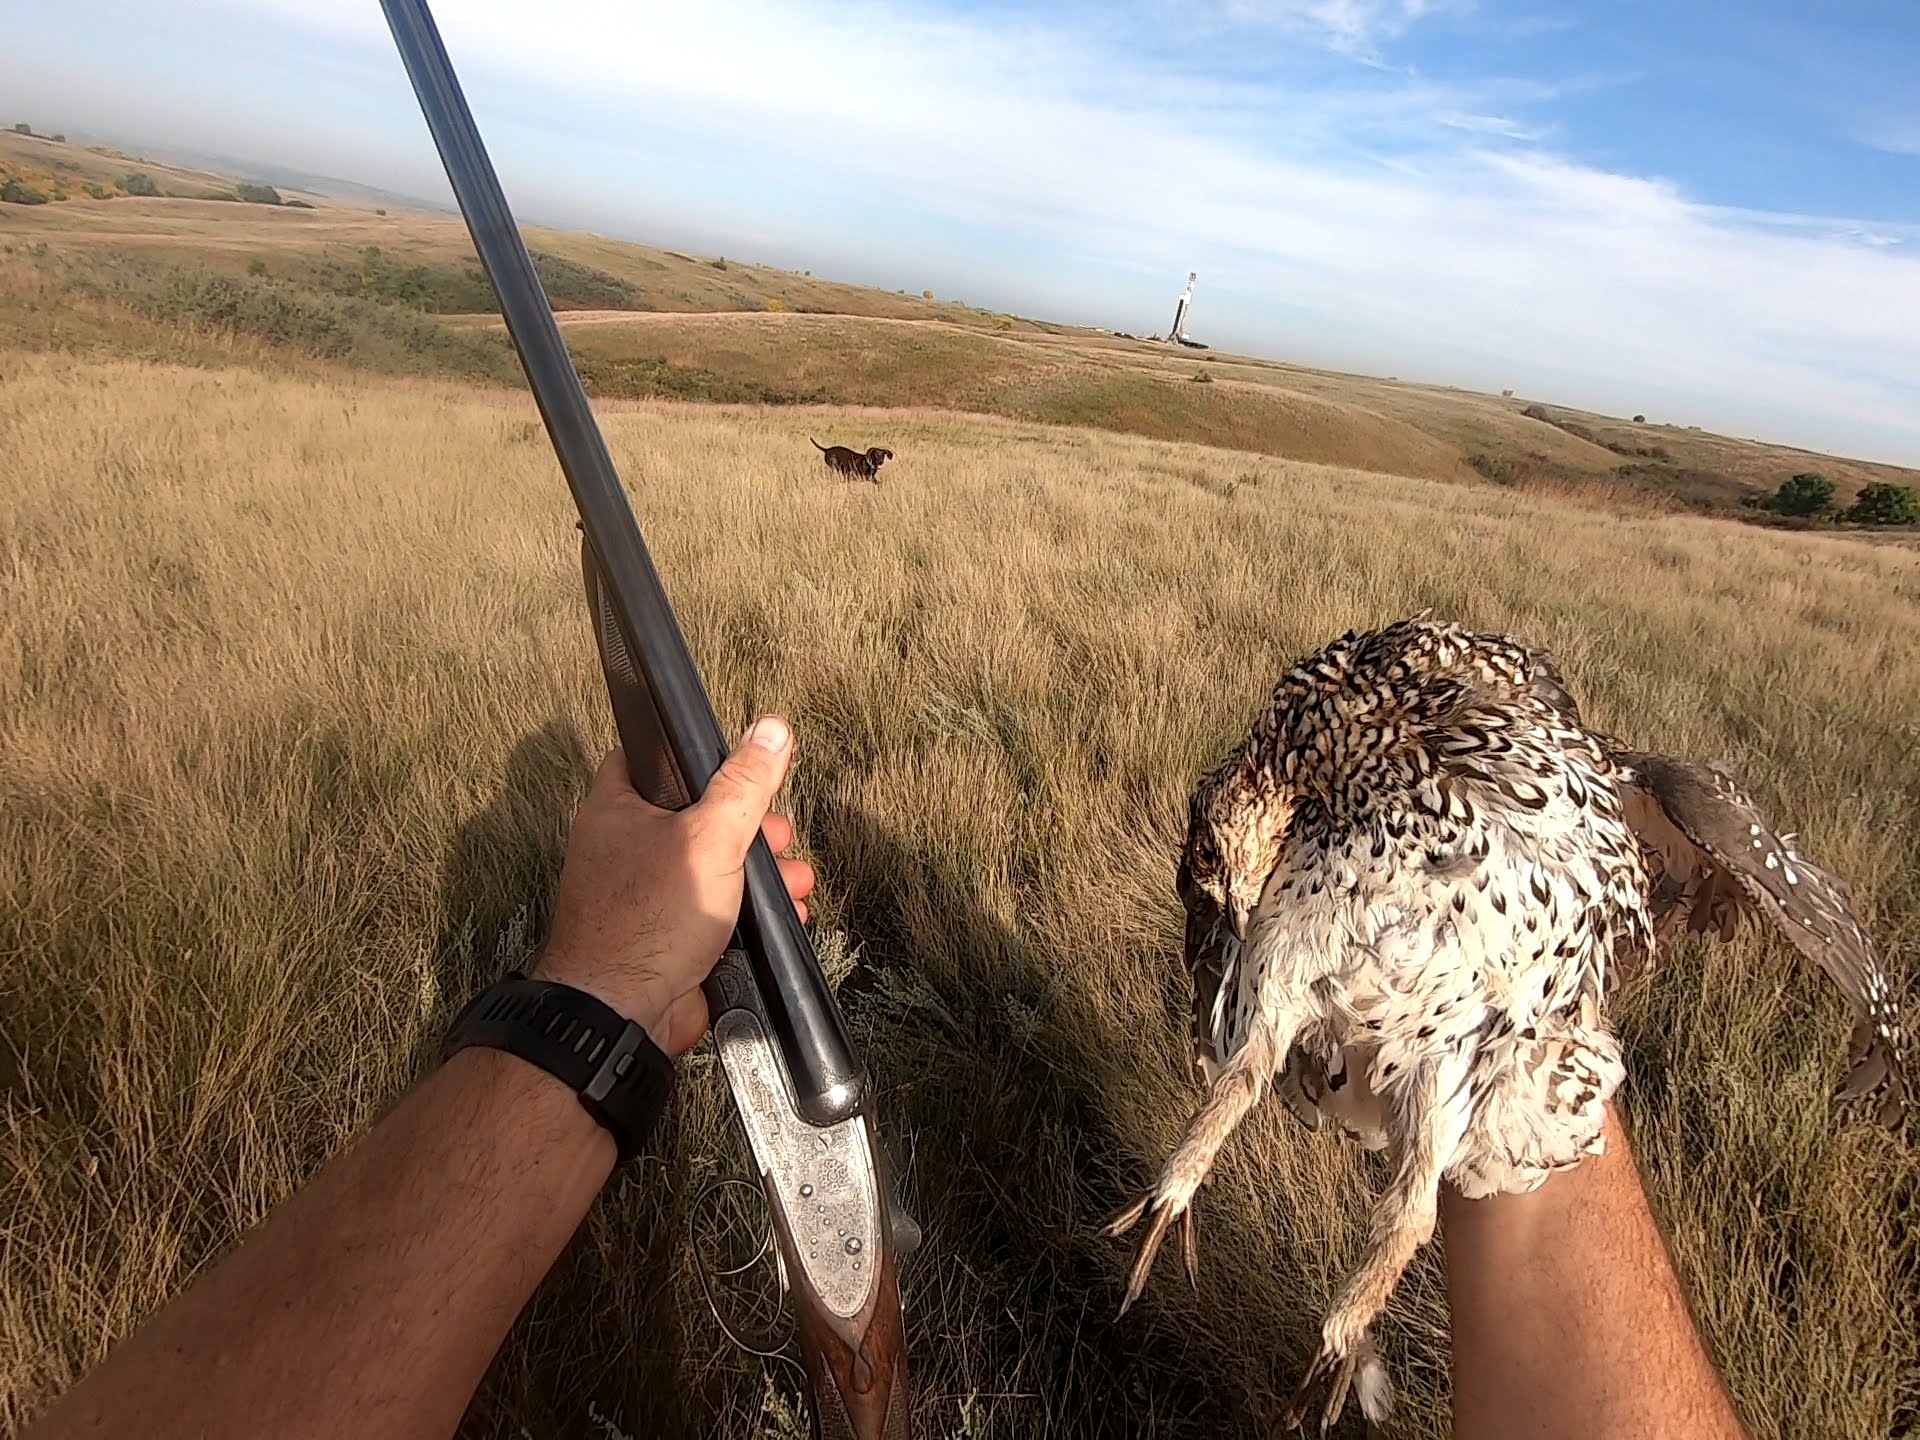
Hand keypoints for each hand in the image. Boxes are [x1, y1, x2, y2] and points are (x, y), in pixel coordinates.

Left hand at [531, 716, 814, 1056]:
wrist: (624, 1013)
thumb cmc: (647, 920)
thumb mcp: (710, 838)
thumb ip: (743, 785)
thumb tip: (772, 730)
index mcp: (618, 808)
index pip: (650, 758)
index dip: (694, 756)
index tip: (737, 763)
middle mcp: (626, 847)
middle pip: (698, 815)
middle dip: (751, 827)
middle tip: (779, 834)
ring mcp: (646, 893)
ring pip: (714, 866)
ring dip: (761, 872)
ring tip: (794, 878)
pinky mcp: (668, 933)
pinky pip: (716, 910)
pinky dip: (750, 911)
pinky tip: (785, 914)